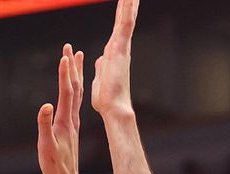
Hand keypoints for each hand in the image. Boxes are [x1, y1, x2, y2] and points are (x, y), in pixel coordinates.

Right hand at [38, 44, 83, 173]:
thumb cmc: (54, 166)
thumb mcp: (46, 146)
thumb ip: (45, 125)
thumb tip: (46, 105)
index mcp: (65, 121)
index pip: (66, 92)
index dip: (65, 73)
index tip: (64, 55)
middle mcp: (72, 119)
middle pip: (74, 88)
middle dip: (72, 67)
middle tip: (70, 47)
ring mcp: (74, 122)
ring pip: (77, 93)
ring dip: (76, 74)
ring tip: (77, 58)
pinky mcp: (72, 127)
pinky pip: (76, 102)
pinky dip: (77, 88)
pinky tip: (76, 85)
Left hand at [91, 0, 137, 118]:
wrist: (113, 108)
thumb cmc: (106, 99)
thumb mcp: (100, 79)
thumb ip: (101, 67)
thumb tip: (102, 60)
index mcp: (113, 53)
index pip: (117, 29)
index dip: (120, 14)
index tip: (124, 0)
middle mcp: (119, 48)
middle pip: (123, 20)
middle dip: (128, 4)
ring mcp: (121, 47)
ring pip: (126, 19)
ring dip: (130, 4)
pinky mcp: (120, 49)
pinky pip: (125, 25)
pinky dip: (128, 11)